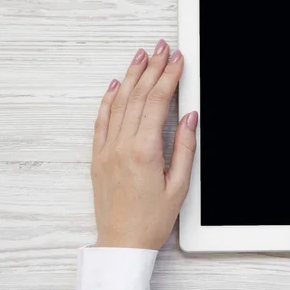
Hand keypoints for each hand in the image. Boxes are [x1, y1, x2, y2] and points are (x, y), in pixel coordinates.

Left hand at [91, 40, 197, 249]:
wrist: (122, 241)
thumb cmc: (152, 218)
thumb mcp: (179, 185)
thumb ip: (185, 147)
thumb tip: (191, 116)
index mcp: (144, 151)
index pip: (158, 102)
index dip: (169, 77)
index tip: (177, 60)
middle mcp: (121, 145)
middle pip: (138, 96)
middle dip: (153, 68)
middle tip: (162, 48)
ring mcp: (106, 149)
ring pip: (119, 103)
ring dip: (132, 76)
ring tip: (141, 56)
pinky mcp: (98, 156)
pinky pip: (101, 119)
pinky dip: (109, 98)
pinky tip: (116, 84)